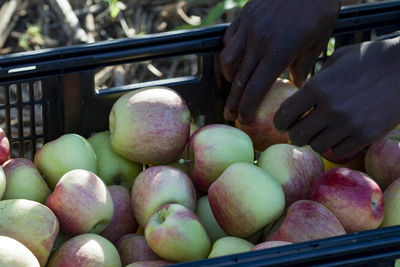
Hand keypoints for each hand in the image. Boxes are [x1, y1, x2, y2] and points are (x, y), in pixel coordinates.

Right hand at [219, 0, 340, 123]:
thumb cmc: (319, 9)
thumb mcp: (318, 40)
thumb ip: (303, 66)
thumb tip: (295, 85)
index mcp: (279, 51)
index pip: (256, 87)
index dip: (247, 106)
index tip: (243, 119)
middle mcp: (258, 41)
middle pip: (239, 80)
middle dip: (233, 101)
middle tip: (230, 114)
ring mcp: (248, 27)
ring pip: (228, 60)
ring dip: (229, 78)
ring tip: (234, 86)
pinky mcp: (243, 16)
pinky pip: (228, 40)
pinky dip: (229, 54)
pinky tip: (236, 59)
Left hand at [274, 36, 399, 156]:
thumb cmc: (369, 58)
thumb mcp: (336, 60)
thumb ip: (315, 78)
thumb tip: (299, 93)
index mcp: (317, 87)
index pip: (285, 114)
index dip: (280, 122)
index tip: (281, 124)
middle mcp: (329, 108)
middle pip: (298, 135)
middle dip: (295, 134)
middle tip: (299, 131)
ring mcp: (348, 124)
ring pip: (317, 146)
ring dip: (315, 140)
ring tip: (320, 132)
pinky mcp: (365, 135)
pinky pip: (339, 151)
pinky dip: (335, 146)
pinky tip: (339, 136)